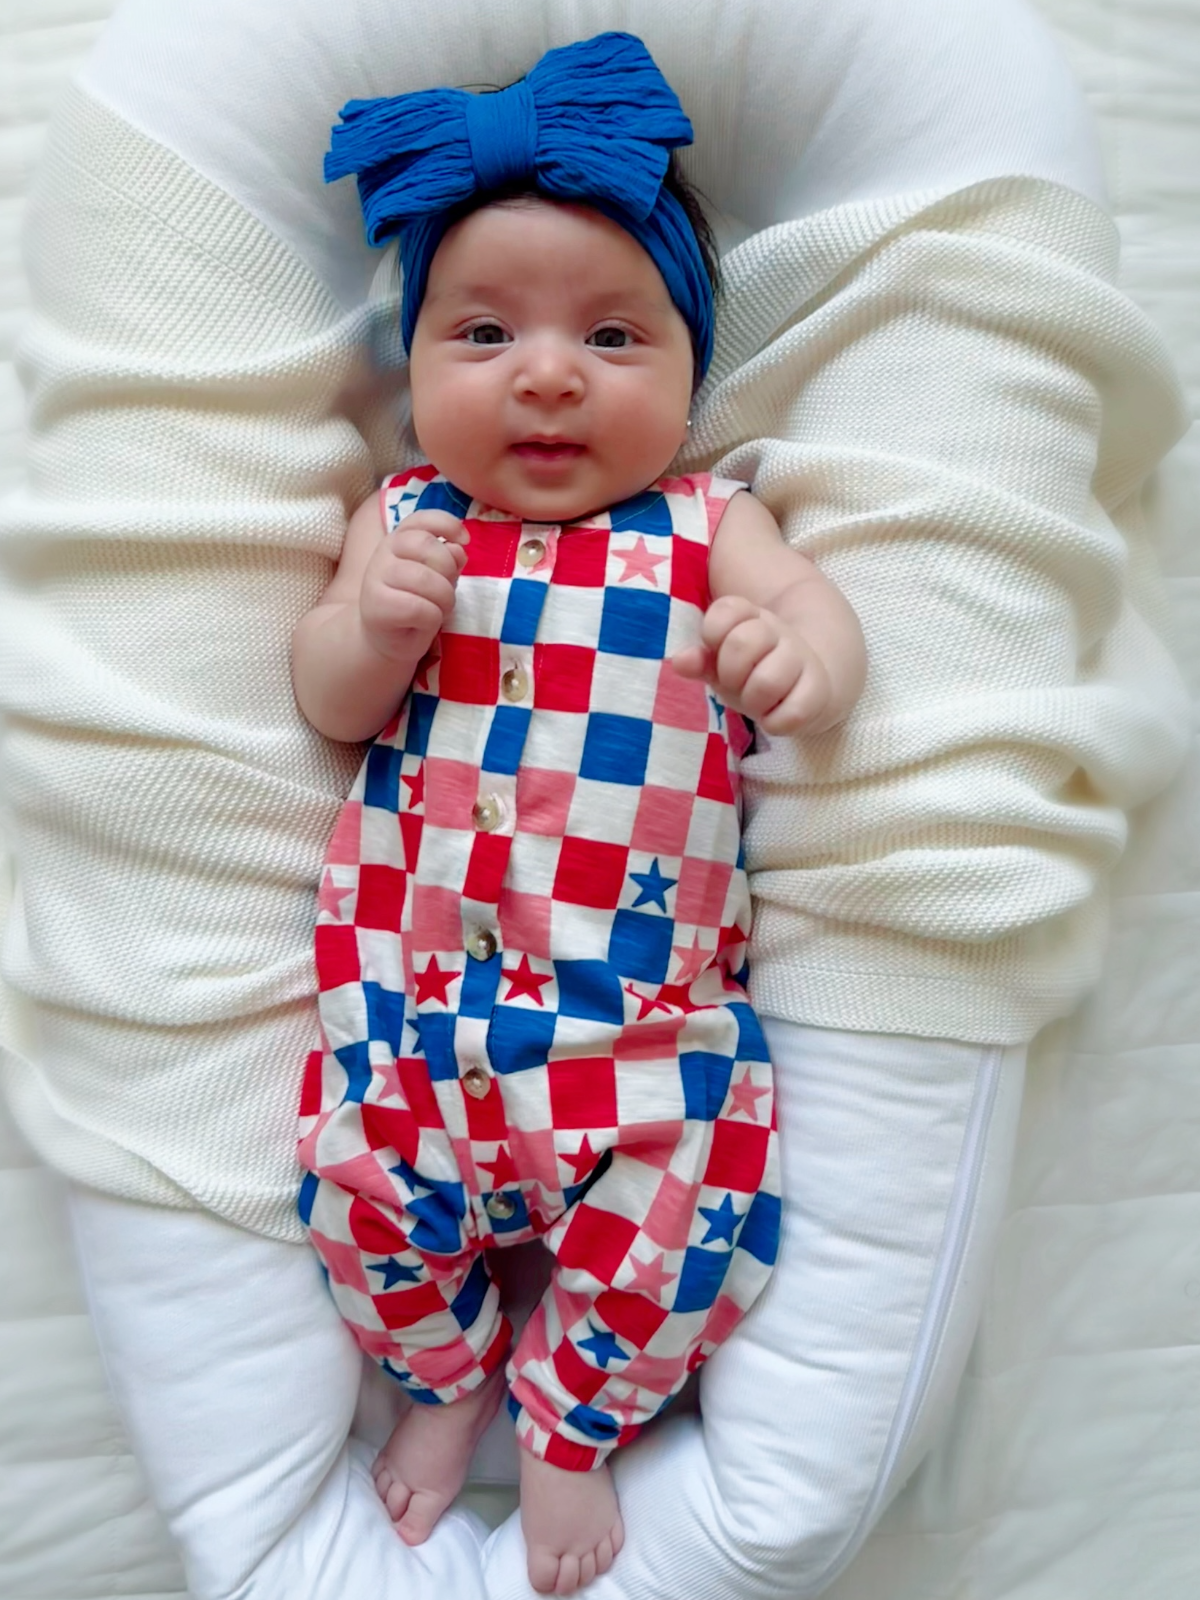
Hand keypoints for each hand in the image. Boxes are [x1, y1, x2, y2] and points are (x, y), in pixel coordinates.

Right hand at [359, 511, 468, 662]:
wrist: (384, 640)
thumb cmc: (414, 605)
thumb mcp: (436, 577)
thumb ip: (447, 559)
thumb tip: (458, 547)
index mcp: (398, 540)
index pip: (421, 519)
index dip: (448, 524)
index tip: (464, 541)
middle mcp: (384, 554)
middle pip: (429, 548)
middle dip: (450, 572)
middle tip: (447, 592)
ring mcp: (376, 578)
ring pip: (427, 580)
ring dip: (444, 600)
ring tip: (439, 609)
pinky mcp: (377, 606)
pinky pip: (421, 608)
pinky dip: (433, 618)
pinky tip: (424, 622)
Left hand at [672, 595, 832, 733]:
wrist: (807, 686)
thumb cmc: (753, 673)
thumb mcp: (722, 665)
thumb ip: (701, 662)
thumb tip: (680, 661)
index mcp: (751, 617)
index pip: (727, 610)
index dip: (713, 634)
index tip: (717, 649)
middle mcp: (778, 633)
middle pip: (743, 643)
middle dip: (730, 672)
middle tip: (736, 683)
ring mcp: (801, 659)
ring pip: (768, 680)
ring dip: (752, 699)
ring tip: (755, 702)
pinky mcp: (818, 692)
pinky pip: (794, 713)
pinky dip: (775, 722)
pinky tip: (771, 718)